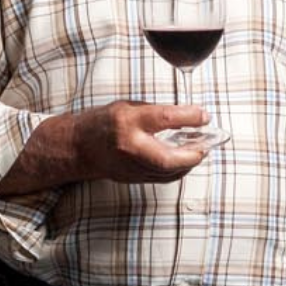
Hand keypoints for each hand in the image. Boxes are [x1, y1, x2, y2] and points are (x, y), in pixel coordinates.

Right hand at [72, 100, 209, 183]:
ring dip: (188, 162)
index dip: (190, 117)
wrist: (80, 146)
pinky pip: (163, 178)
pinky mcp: (134, 178)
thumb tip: (188, 117)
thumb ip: (157, 113)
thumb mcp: (130, 107)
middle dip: (193, 154)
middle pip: (169, 158)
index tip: (204, 116)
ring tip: (199, 150)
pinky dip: (177, 169)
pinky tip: (184, 160)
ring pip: (169, 172)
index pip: (165, 118)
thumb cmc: (104, 122)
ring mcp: (131, 167)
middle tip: (206, 144)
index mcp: (128, 121)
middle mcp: (130, 146)